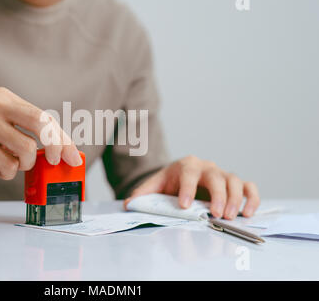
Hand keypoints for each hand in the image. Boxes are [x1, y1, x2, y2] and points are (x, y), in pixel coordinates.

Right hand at [0, 87, 81, 179]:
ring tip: (10, 163)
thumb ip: (16, 125)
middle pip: (42, 124)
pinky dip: (5, 172)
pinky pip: (6, 164)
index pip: (43, 116)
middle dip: (56, 147)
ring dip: (24, 164)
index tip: (73, 155)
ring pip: (27, 149)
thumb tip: (48, 149)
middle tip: (56, 162)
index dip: (62, 137)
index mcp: (4, 97)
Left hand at [124, 156, 259, 218]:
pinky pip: (248, 187)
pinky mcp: (234, 184)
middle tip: (214, 214)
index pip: (188, 173)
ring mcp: (222, 175)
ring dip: (234, 199)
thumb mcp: (154, 186)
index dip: (187, 189)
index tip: (184, 205)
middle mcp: (207, 168)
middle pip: (216, 177)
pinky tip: (248, 212)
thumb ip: (142, 195)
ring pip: (234, 181)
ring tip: (229, 216)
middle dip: (217, 195)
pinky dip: (251, 198)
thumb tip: (130, 204)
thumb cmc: (169, 183)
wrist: (180, 178)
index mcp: (186, 165)